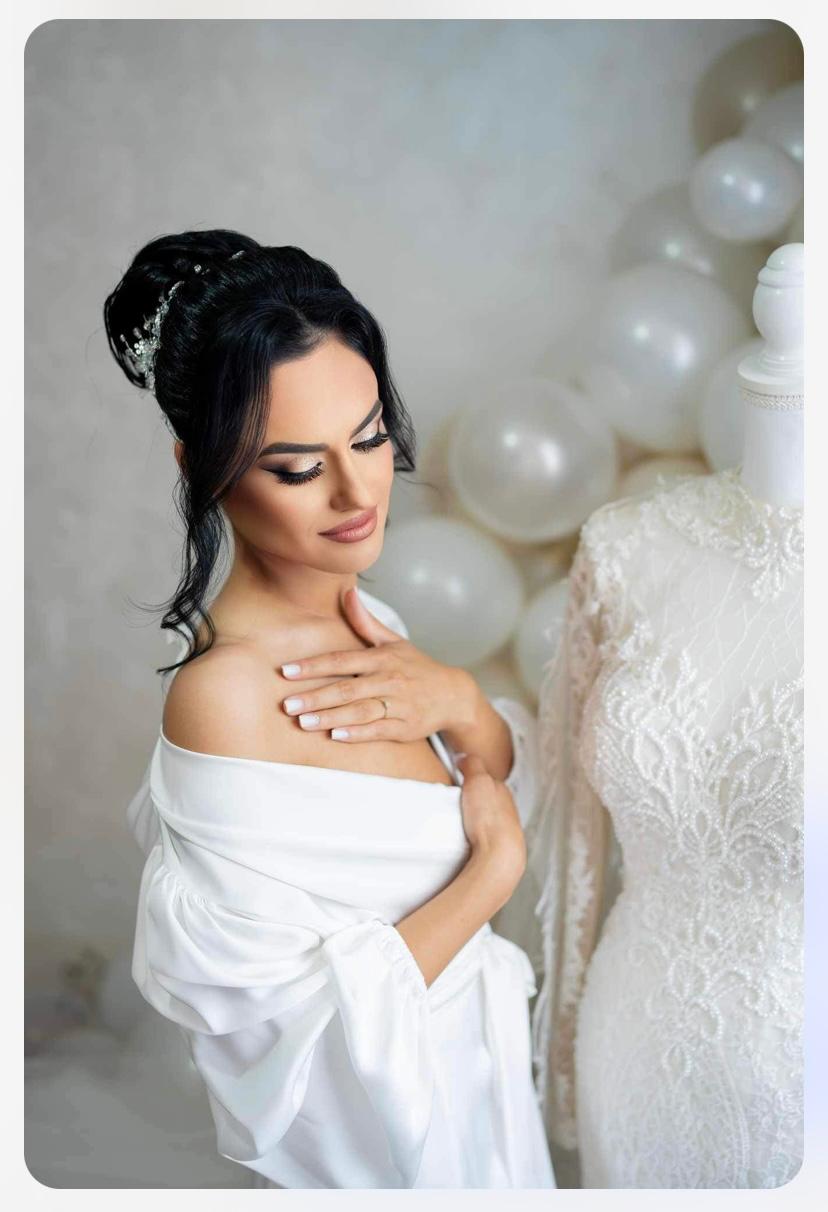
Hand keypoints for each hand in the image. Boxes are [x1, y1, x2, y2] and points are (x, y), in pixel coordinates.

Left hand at [278, 586, 477, 742]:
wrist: (453, 695)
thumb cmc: (416, 667)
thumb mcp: (393, 641)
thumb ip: (365, 622)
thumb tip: (347, 592)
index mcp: (382, 658)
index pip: (342, 660)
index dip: (313, 665)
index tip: (287, 670)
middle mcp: (389, 680)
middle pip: (347, 689)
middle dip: (315, 697)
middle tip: (287, 704)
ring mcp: (398, 705)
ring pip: (360, 712)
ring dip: (330, 717)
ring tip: (303, 723)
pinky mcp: (405, 727)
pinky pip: (378, 731)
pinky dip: (358, 733)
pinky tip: (336, 735)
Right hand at [455, 753, 525, 894]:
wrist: (499, 859)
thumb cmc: (491, 822)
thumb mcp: (478, 780)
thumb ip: (472, 764)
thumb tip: (465, 756)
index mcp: (503, 791)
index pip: (486, 779)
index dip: (470, 778)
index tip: (455, 779)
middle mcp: (508, 811)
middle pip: (486, 801)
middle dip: (471, 801)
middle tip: (454, 803)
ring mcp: (504, 831)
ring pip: (485, 821)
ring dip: (472, 820)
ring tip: (457, 824)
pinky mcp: (497, 850)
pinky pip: (482, 838)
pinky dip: (473, 837)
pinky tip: (464, 840)